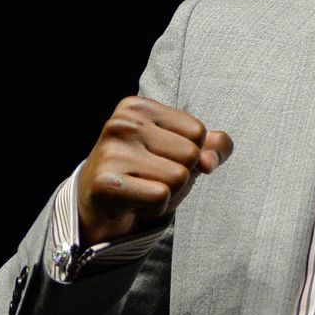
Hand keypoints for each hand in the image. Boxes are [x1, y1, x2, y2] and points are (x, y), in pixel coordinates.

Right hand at [75, 96, 232, 243]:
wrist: (99, 201)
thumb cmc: (147, 170)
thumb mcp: (185, 150)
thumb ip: (214, 147)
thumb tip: (210, 161)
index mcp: (139, 107)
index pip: (198, 132)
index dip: (190, 153)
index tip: (160, 158)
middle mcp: (122, 124)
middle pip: (190, 154)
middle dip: (180, 173)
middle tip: (150, 177)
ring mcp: (111, 153)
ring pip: (178, 177)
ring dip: (168, 192)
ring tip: (142, 188)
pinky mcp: (106, 184)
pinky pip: (160, 197)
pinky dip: (156, 207)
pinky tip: (134, 202)